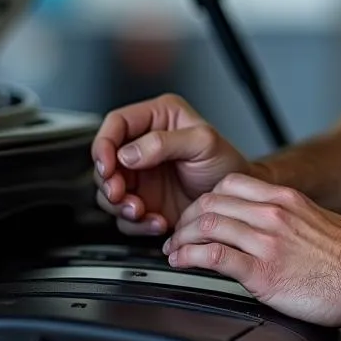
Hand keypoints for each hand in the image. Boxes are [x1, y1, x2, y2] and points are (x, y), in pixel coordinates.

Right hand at [91, 94, 252, 236]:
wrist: (235, 200)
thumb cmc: (226, 163)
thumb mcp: (203, 143)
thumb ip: (165, 142)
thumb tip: (128, 153)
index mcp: (158, 118)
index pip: (117, 123)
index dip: (105, 143)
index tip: (108, 164)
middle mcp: (144, 145)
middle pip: (106, 159)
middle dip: (109, 180)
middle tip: (120, 193)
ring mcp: (141, 175)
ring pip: (108, 189)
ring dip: (120, 205)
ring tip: (141, 210)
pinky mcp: (143, 201)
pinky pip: (124, 215)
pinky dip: (135, 223)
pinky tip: (156, 221)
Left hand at [164, 173, 340, 325]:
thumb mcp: (318, 218)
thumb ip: (290, 215)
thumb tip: (273, 222)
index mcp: (284, 199)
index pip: (229, 184)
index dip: (205, 199)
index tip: (198, 214)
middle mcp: (272, 214)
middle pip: (212, 202)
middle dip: (187, 218)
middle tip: (179, 234)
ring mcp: (267, 242)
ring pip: (208, 225)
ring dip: (182, 238)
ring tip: (175, 251)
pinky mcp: (264, 272)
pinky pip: (215, 257)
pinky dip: (191, 258)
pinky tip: (183, 263)